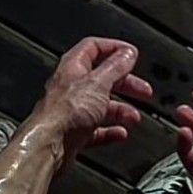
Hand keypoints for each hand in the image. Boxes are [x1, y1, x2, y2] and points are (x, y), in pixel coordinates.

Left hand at [43, 37, 150, 165]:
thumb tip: (127, 53)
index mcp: (73, 67)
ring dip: (121, 110)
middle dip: (125, 84)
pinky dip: (110, 131)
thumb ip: (115, 67)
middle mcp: (71, 88)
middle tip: (143, 90)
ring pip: (101, 106)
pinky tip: (120, 133)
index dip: (115, 49)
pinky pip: (96, 130)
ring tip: (134, 117)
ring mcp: (72, 112)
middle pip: (102, 79)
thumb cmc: (65, 112)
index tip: (132, 55)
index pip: (94, 48)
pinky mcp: (74, 134)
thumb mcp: (98, 83)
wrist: (49, 145)